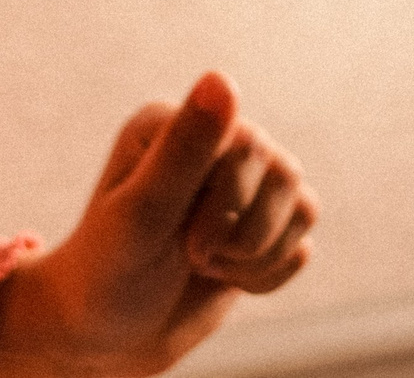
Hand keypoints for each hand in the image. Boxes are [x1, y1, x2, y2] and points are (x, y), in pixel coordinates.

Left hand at [0, 73, 317, 377]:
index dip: (228, 203)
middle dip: (244, 234)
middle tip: (191, 256)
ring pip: (305, 205)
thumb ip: (183, 151)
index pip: (246, 142)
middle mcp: (211, 140)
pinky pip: (303, 242)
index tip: (185, 243)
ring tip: (207, 267)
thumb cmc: (111, 272)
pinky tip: (226, 278)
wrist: (108, 335)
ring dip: (258, 256)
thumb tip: (222, 79)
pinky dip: (268, 275)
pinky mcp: (260, 221)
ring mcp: (240, 181)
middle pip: (285, 171)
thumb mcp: (141, 215)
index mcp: (172, 121)